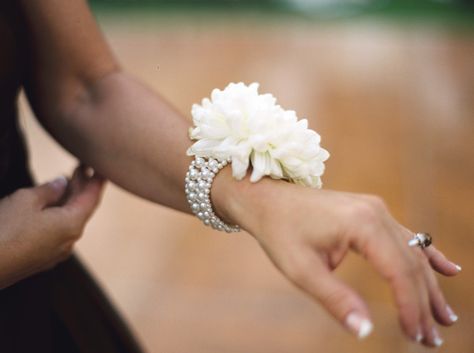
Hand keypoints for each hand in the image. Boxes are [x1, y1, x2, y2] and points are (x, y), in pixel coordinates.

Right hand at [0, 166, 103, 288]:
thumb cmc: (3, 230)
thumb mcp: (26, 200)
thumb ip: (49, 190)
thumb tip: (62, 182)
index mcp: (72, 224)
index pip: (92, 198)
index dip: (97, 180)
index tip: (100, 166)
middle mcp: (70, 240)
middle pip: (82, 209)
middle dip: (82, 188)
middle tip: (81, 168)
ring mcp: (56, 252)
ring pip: (69, 221)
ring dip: (70, 201)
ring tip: (67, 181)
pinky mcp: (42, 258)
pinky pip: (58, 231)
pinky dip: (59, 215)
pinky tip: (51, 205)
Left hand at [213, 168, 460, 346]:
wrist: (268, 199)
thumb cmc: (281, 232)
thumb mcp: (302, 270)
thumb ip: (335, 300)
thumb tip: (363, 331)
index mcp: (362, 225)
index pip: (399, 272)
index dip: (410, 307)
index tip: (415, 336)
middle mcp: (376, 213)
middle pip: (411, 263)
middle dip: (423, 302)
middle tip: (432, 339)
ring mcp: (376, 210)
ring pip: (412, 252)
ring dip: (428, 285)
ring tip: (445, 317)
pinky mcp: (371, 212)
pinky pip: (406, 236)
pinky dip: (426, 255)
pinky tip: (449, 269)